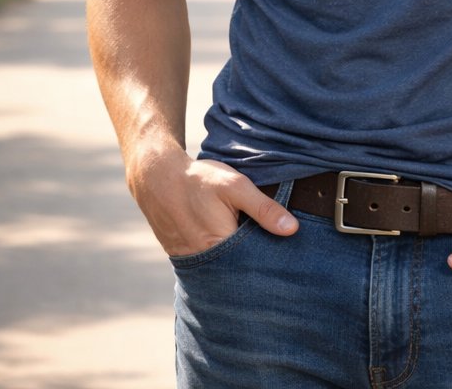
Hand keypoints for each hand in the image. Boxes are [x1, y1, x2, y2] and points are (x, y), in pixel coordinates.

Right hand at [127, 144, 298, 256]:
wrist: (158, 178)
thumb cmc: (199, 180)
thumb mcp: (236, 186)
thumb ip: (264, 209)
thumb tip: (293, 229)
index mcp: (220, 247)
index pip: (254, 267)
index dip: (270, 262)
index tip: (286, 261)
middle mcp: (204, 262)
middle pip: (238, 273)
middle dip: (255, 267)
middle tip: (274, 262)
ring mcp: (191, 262)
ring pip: (223, 270)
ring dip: (237, 264)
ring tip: (254, 257)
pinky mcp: (182, 257)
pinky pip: (208, 265)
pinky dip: (220, 260)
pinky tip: (230, 250)